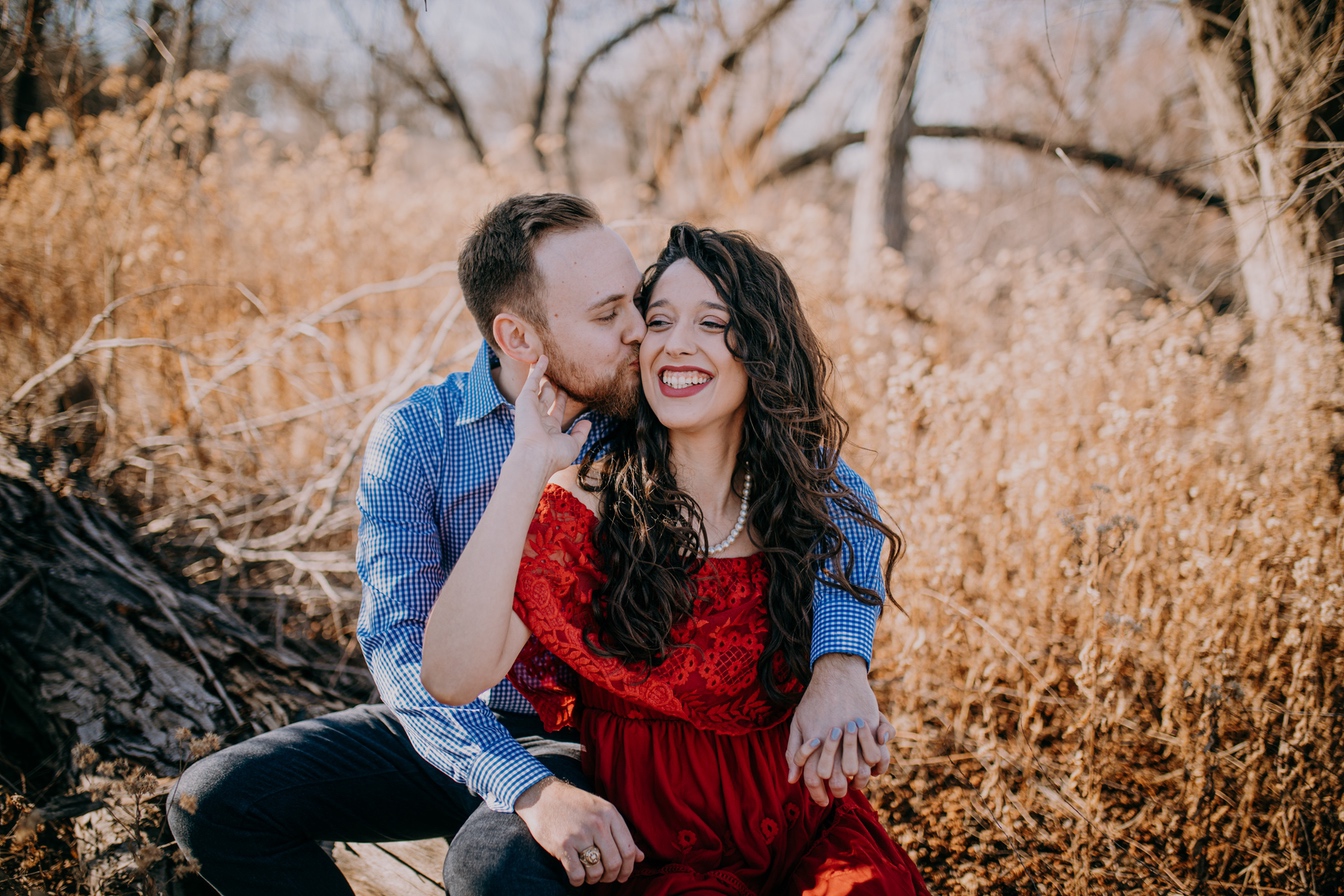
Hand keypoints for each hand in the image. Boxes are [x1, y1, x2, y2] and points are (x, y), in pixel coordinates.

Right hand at [510, 356, 591, 479]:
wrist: (537, 456)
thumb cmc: (554, 455)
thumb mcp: (573, 444)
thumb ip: (580, 433)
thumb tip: (588, 422)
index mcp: (549, 428)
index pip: (556, 409)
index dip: (562, 399)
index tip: (566, 389)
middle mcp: (538, 417)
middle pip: (547, 397)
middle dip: (552, 386)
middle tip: (558, 374)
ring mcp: (531, 408)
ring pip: (539, 387)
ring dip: (543, 375)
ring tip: (548, 360)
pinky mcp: (525, 400)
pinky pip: (533, 381)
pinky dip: (538, 369)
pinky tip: (543, 358)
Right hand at [515, 776, 643, 885]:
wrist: (542, 796)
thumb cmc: (574, 804)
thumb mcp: (601, 811)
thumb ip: (621, 833)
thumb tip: (641, 857)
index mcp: (610, 814)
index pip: (628, 849)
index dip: (628, 868)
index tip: (623, 875)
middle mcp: (597, 824)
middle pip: (614, 863)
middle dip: (612, 876)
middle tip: (606, 878)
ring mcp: (579, 835)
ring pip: (597, 871)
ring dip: (594, 880)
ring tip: (590, 876)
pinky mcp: (562, 845)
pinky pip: (577, 874)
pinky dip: (578, 881)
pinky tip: (577, 876)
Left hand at [786, 653, 896, 805]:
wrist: (836, 673)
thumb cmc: (814, 700)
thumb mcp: (798, 723)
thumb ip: (793, 752)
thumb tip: (791, 779)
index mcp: (813, 741)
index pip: (814, 778)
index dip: (817, 794)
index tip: (822, 801)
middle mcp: (833, 740)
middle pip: (836, 780)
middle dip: (838, 792)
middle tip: (839, 794)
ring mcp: (852, 733)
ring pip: (858, 772)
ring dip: (858, 782)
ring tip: (855, 785)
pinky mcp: (869, 726)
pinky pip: (875, 756)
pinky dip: (875, 767)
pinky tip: (871, 770)